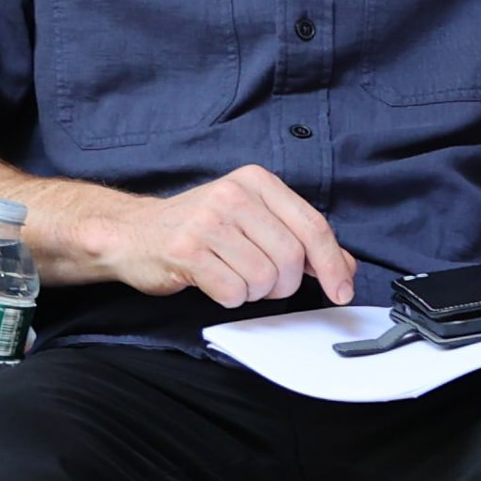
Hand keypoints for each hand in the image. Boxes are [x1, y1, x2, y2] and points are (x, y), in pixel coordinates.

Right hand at [87, 165, 356, 307]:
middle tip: (262, 283)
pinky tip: (214, 282)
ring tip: (232, 276)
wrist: (134, 233)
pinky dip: (230, 297)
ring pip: (264, 278)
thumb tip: (345, 268)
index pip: (312, 227)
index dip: (332, 265)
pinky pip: (233, 292)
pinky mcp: (186, 250)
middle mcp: (233, 195)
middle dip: (283, 284)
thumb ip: (298, 239)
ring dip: (254, 292)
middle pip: (291, 258)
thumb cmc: (199, 229)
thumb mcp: (252, 221)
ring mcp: (208, 220)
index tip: (341, 291)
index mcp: (257, 182)